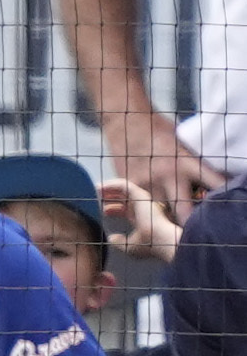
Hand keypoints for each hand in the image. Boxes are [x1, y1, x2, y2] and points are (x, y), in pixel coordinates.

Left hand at [98, 176, 185, 264]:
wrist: (162, 240)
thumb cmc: (149, 246)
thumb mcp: (129, 246)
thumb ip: (119, 241)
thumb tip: (111, 238)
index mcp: (142, 219)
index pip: (127, 211)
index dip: (115, 210)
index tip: (103, 211)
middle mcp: (143, 208)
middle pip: (125, 198)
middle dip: (112, 197)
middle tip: (99, 197)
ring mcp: (143, 200)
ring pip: (124, 189)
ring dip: (110, 188)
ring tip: (97, 188)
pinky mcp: (140, 195)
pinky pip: (124, 185)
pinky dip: (111, 185)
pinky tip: (100, 187)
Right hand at [102, 110, 226, 220]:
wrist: (126, 122)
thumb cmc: (158, 130)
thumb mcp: (182, 144)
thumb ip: (192, 164)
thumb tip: (207, 182)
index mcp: (187, 162)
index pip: (213, 183)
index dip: (224, 197)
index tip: (229, 207)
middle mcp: (169, 176)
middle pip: (184, 212)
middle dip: (190, 225)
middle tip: (196, 234)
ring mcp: (147, 184)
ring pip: (160, 216)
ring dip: (166, 223)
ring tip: (172, 232)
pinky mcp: (130, 188)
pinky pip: (138, 209)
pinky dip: (144, 215)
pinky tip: (148, 219)